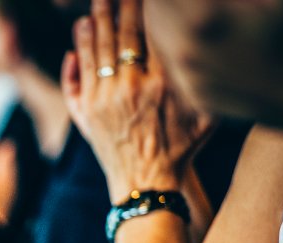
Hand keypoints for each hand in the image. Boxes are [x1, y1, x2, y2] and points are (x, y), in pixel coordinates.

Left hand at [62, 0, 212, 203]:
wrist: (148, 184)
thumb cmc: (180, 148)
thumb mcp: (205, 115)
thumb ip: (202, 83)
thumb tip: (198, 52)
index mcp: (162, 83)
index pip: (152, 35)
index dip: (148, 11)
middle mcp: (131, 87)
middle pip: (122, 34)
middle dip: (119, 7)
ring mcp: (104, 98)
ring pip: (96, 49)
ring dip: (94, 21)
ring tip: (95, 2)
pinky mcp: (86, 111)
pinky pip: (78, 73)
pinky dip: (77, 50)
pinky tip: (79, 32)